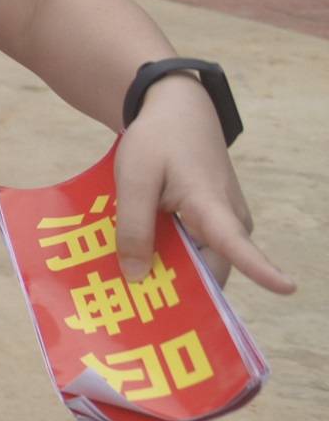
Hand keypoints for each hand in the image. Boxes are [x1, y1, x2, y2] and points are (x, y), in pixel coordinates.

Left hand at [111, 77, 293, 294]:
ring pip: (203, 264)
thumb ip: (133, 228)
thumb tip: (137, 277)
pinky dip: (172, 259)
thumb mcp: (133, 180)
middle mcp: (229, 219)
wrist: (178, 113)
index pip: (237, 242)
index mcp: (211, 204)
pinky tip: (142, 261)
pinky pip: (197, 252)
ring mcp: (225, 223)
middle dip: (181, 291)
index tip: (287, 287)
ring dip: (173, 274)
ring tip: (133, 283)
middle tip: (138, 307)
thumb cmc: (157, 142)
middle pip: (212, 270)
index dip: (261, 268)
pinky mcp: (214, 224)